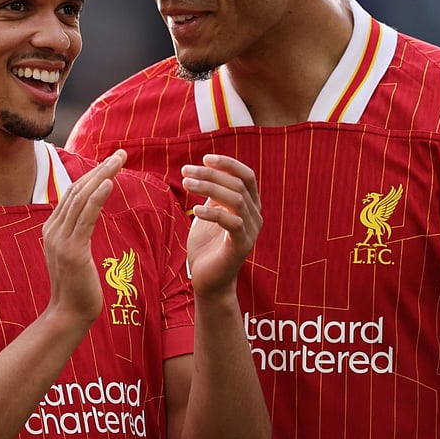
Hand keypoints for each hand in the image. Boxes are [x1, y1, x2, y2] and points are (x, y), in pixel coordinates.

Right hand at [41, 149, 126, 328]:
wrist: (69, 314)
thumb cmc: (78, 286)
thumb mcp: (74, 254)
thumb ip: (77, 233)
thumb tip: (87, 217)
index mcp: (52, 228)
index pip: (73, 192)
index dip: (93, 174)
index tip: (112, 161)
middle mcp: (53, 229)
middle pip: (78, 189)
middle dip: (101, 168)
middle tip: (121, 153)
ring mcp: (60, 239)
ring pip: (82, 198)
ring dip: (103, 176)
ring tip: (119, 161)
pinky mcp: (73, 250)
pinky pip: (86, 217)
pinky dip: (97, 196)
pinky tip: (109, 182)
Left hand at [181, 154, 261, 299]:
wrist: (208, 280)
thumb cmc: (207, 246)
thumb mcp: (209, 213)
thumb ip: (213, 194)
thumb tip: (207, 169)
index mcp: (250, 206)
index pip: (247, 176)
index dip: (228, 163)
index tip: (205, 158)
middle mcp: (255, 216)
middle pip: (238, 184)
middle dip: (210, 174)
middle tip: (185, 171)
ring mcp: (250, 231)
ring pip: (235, 199)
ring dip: (208, 188)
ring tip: (186, 184)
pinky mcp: (241, 246)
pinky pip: (231, 223)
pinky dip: (212, 213)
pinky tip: (194, 210)